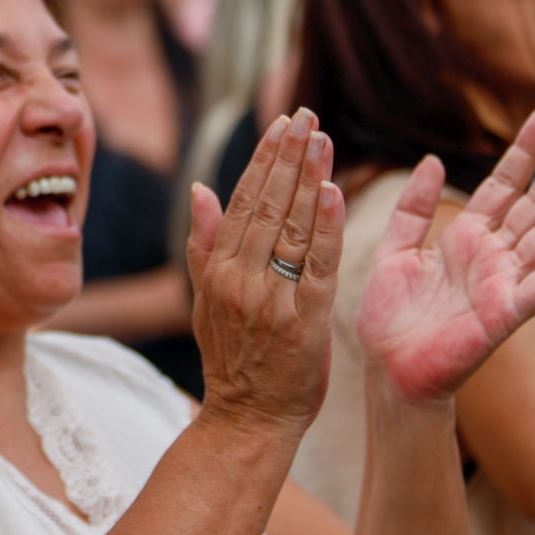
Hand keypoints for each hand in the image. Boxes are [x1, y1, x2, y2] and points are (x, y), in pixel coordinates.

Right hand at [185, 108, 345, 438]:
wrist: (248, 419)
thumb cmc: (233, 360)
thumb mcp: (205, 301)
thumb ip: (204, 245)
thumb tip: (200, 190)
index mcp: (218, 270)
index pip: (243, 201)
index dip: (264, 159)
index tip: (282, 123)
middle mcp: (241, 278)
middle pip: (268, 205)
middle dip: (288, 155)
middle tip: (306, 115)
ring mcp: (272, 298)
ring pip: (292, 226)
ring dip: (309, 178)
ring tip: (322, 138)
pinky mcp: (304, 319)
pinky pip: (318, 264)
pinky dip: (326, 226)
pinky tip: (334, 191)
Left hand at [357, 107, 534, 405]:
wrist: (387, 369)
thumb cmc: (390, 317)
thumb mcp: (394, 250)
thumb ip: (413, 207)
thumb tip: (432, 159)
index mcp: (466, 238)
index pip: (504, 185)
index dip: (524, 151)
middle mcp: (493, 255)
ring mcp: (506, 281)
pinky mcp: (510, 311)